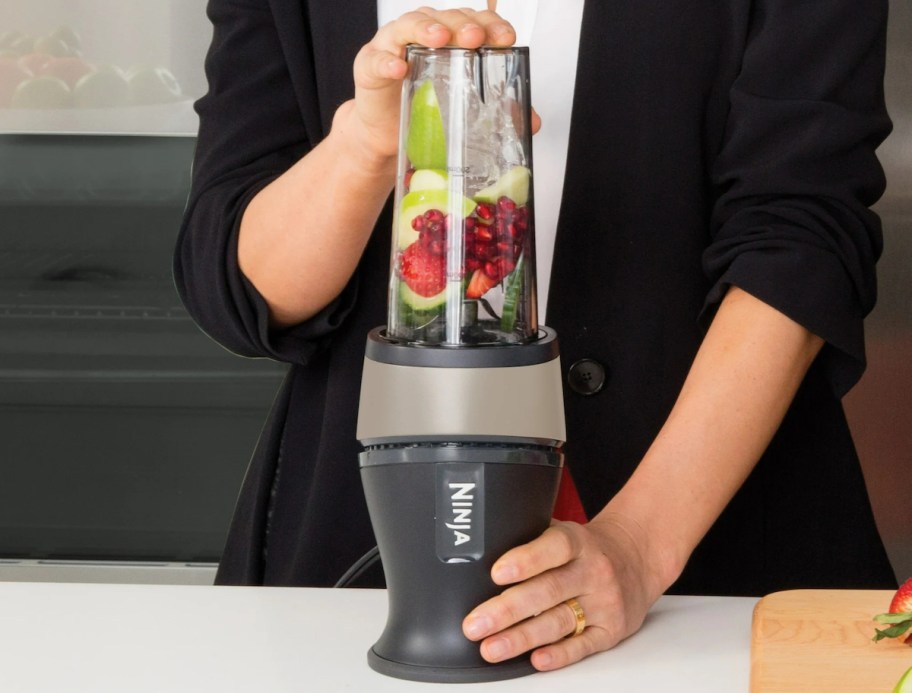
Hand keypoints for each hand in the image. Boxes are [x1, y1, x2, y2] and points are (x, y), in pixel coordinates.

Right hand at [347, 8, 516, 161]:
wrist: (387, 138)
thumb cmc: (423, 111)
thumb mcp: (465, 111)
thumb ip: (499, 112)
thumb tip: (531, 122)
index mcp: (450, 40)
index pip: (474, 21)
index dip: (491, 24)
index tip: (506, 37)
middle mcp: (422, 35)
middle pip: (444, 17)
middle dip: (463, 24)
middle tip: (476, 37)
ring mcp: (394, 47)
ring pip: (409, 25)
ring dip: (426, 28)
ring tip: (439, 38)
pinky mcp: (369, 66)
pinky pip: (377, 59)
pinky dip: (387, 62)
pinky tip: (398, 69)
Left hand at [462, 515, 666, 670]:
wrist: (636, 559)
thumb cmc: (586, 549)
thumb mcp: (564, 532)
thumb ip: (531, 538)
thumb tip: (481, 548)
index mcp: (578, 541)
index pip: (553, 548)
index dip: (526, 560)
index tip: (496, 573)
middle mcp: (593, 571)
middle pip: (548, 591)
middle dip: (508, 610)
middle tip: (476, 623)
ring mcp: (604, 602)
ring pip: (559, 622)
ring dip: (522, 638)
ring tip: (491, 648)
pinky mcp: (611, 630)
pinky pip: (583, 645)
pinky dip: (559, 654)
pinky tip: (536, 659)